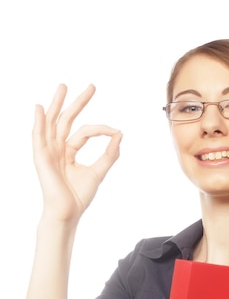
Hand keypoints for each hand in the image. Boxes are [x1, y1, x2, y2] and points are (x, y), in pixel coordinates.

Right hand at [33, 84, 121, 222]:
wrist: (68, 212)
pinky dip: (38, 122)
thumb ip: (109, 154)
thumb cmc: (79, 196)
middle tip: (91, 87)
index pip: (84, 132)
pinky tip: (39, 108)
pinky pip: (38, 136)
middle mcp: (57, 149)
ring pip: (52, 123)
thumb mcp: (98, 171)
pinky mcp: (41, 158)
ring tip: (64, 87)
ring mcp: (48, 152)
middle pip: (66, 120)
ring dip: (57, 104)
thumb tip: (120, 134)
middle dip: (78, 103)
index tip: (115, 130)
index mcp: (69, 152)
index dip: (101, 129)